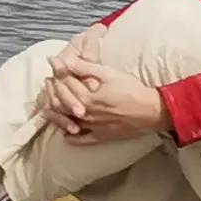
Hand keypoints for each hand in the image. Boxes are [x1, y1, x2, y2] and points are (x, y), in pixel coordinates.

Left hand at [43, 54, 170, 146]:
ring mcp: (91, 127)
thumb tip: (62, 59)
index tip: (53, 63)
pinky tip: (66, 133)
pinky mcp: (100, 137)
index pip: (64, 84)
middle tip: (48, 81)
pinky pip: (80, 140)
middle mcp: (85, 114)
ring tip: (49, 103)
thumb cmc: (131, 89)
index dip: (57, 71)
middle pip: (61, 102)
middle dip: (53, 90)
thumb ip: (83, 66)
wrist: (151, 111)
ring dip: (56, 112)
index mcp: (85, 97)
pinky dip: (70, 137)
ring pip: (66, 121)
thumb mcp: (108, 72)